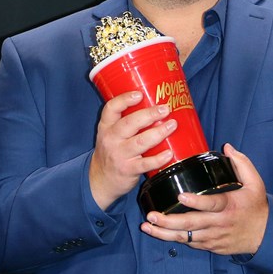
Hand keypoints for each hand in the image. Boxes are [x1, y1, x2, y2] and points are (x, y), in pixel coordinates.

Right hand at [89, 91, 176, 209]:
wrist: (101, 179)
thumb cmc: (112, 151)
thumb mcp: (111, 134)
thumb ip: (127, 121)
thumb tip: (156, 105)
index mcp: (106, 126)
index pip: (111, 109)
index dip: (124, 100)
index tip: (139, 94)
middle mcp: (111, 139)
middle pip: (129, 123)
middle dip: (149, 115)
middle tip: (165, 109)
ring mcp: (119, 155)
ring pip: (140, 142)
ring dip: (158, 133)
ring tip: (172, 125)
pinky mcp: (128, 170)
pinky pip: (145, 163)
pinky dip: (158, 159)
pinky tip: (169, 153)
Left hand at [139, 144, 267, 255]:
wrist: (264, 235)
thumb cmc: (256, 206)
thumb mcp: (255, 183)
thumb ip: (242, 163)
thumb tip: (227, 147)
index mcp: (229, 206)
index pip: (211, 204)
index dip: (196, 202)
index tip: (181, 197)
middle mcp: (218, 223)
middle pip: (191, 224)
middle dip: (169, 221)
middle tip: (151, 216)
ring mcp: (213, 237)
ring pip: (186, 237)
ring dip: (164, 233)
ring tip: (147, 226)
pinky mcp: (210, 246)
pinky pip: (190, 243)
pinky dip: (173, 239)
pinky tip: (158, 233)